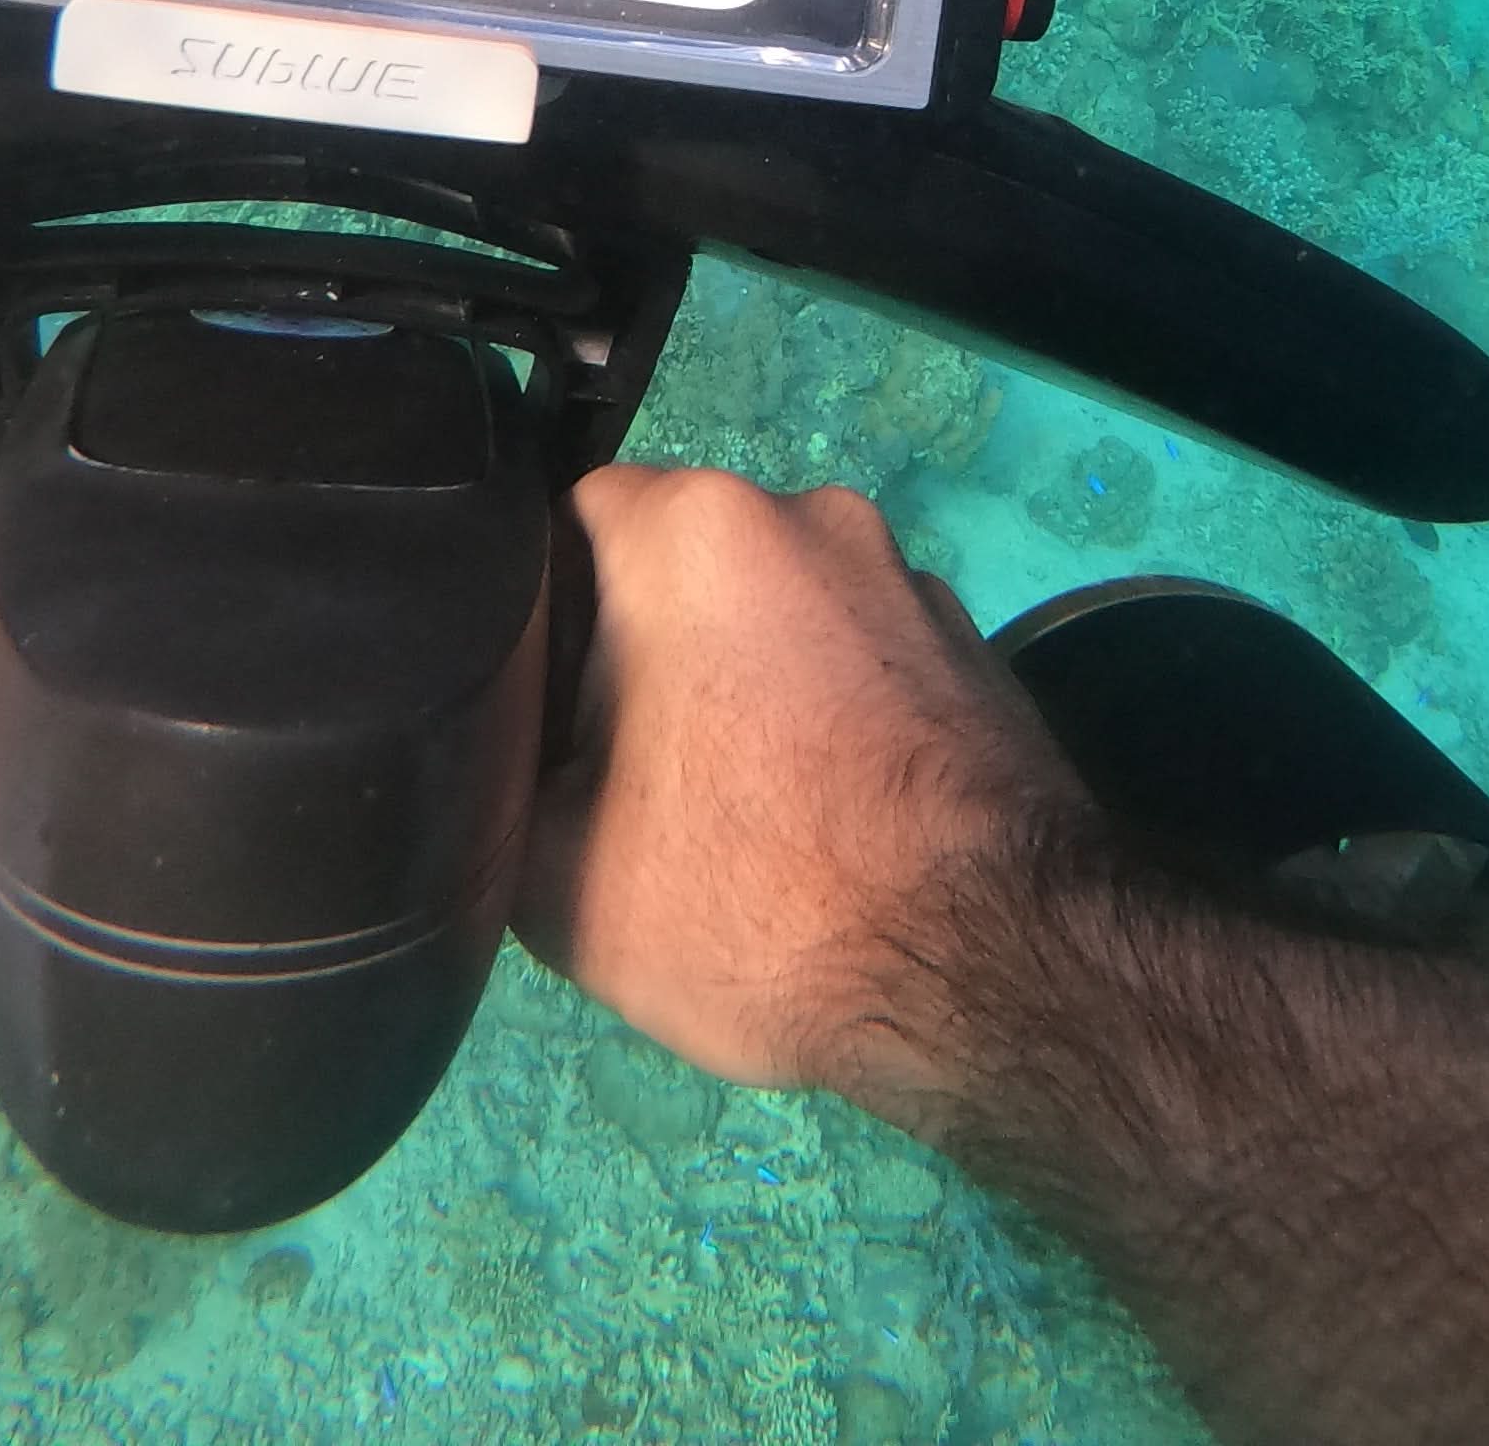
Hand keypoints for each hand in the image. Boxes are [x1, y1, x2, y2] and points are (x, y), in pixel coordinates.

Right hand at [515, 467, 1083, 1095]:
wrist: (988, 970)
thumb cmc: (753, 900)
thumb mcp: (549, 870)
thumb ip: (500, 777)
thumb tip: (513, 755)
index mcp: (696, 529)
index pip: (567, 524)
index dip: (538, 622)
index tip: (540, 718)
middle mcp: (814, 518)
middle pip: (682, 571)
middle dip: (649, 658)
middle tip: (631, 785)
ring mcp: (911, 582)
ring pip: (780, 622)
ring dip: (750, 692)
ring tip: (742, 822)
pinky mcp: (978, 655)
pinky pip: (864, 668)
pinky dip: (836, 723)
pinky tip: (830, 827)